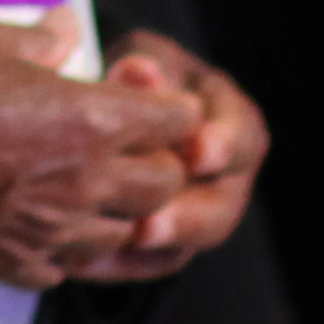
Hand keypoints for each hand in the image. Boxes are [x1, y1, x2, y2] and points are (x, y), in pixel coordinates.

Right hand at [0, 15, 199, 288]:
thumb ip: (41, 37)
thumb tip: (65, 27)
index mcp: (93, 120)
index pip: (178, 120)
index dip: (169, 107)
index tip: (149, 101)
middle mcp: (87, 183)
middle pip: (165, 186)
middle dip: (156, 164)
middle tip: (125, 147)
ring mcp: (54, 231)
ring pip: (124, 235)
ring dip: (116, 213)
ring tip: (85, 191)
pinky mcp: (18, 263)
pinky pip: (67, 268)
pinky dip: (65, 249)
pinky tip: (42, 226)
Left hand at [77, 31, 266, 279]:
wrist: (119, 109)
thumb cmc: (136, 74)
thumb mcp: (143, 58)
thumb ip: (144, 69)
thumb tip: (137, 71)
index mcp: (231, 120)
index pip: (241, 138)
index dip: (221, 146)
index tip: (198, 153)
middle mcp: (225, 175)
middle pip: (221, 208)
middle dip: (186, 218)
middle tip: (149, 226)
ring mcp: (199, 212)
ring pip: (188, 243)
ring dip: (149, 248)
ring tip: (114, 244)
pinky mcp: (168, 241)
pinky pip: (149, 263)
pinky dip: (118, 264)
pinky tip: (83, 261)